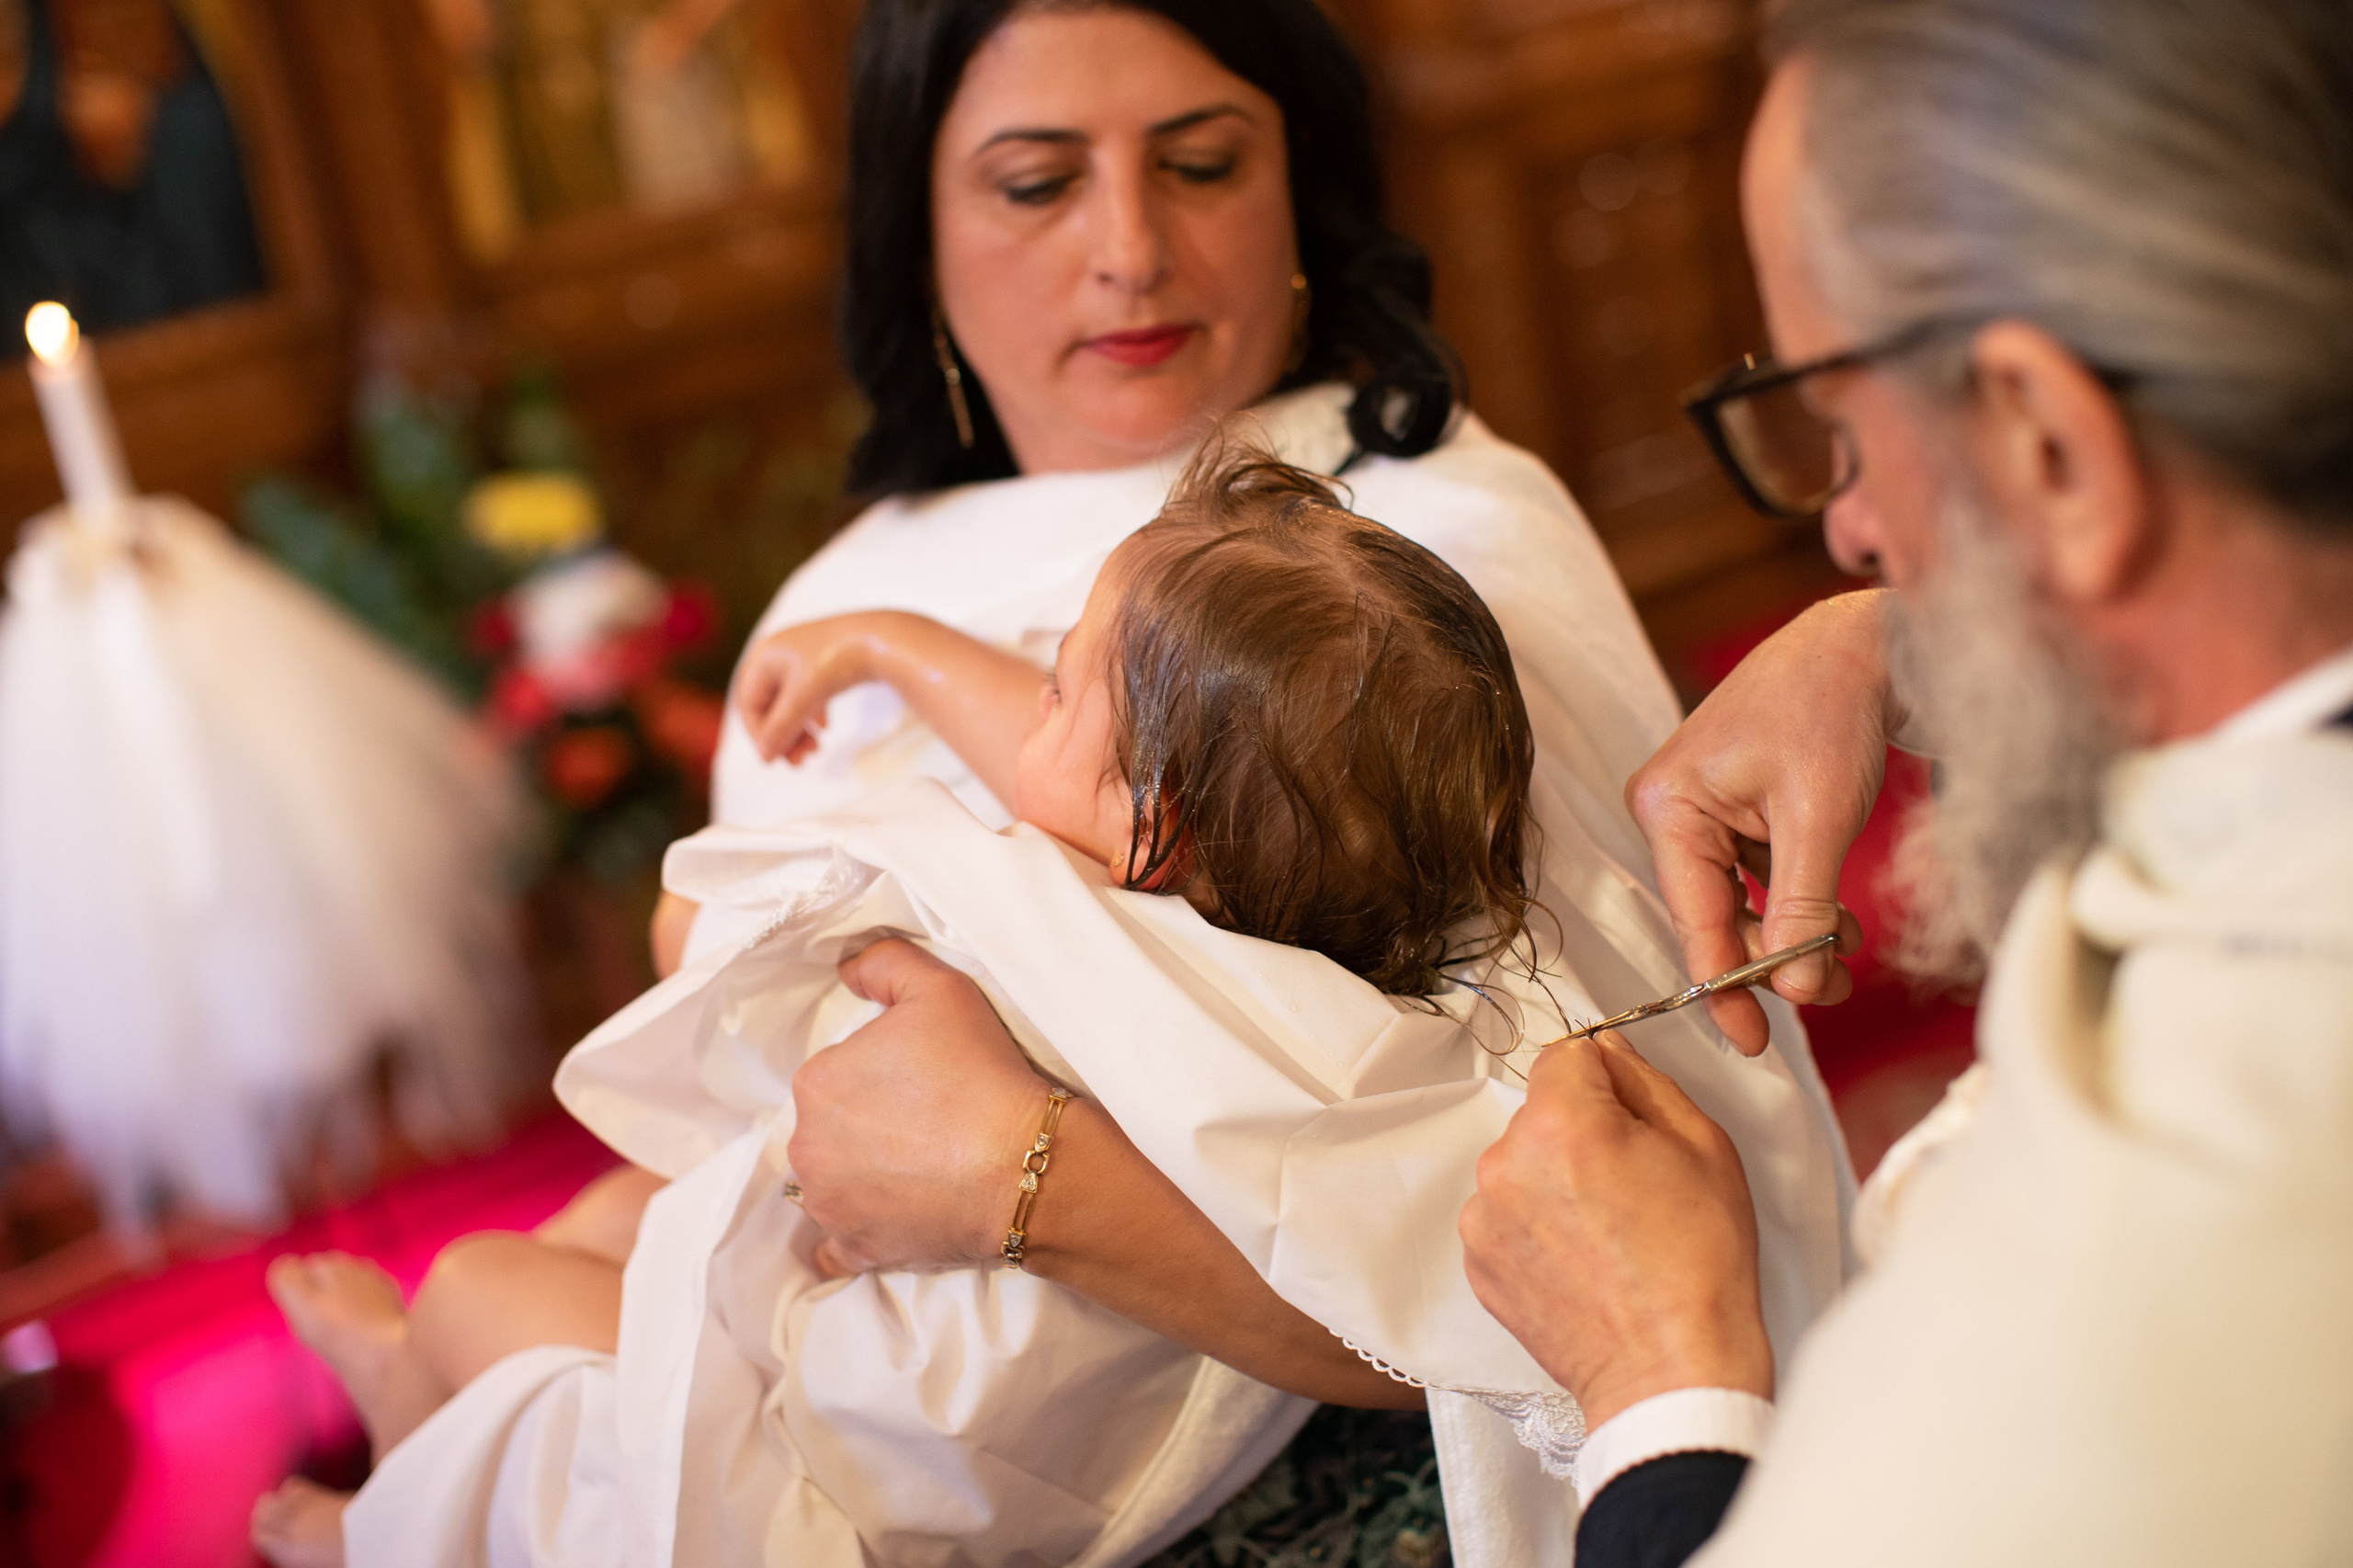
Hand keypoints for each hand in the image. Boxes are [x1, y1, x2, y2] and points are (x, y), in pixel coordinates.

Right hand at [733, 613, 899, 764]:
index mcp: (765, 655)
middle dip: (782, 734)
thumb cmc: (837, 663)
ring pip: (791, 700)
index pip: (749, 704)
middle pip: (770, 703)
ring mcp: (804, 654)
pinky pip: (809, 691)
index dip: (759, 735)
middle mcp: (779, 651)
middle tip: (799, 762)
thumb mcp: (803, 699)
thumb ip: (781, 729)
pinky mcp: (826, 659)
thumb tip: (764, 756)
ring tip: (815, 750)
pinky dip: (813, 712)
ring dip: (799, 728)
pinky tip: (826, 728)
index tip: (775, 761)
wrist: (885, 639)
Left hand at [787, 939, 1049, 1276]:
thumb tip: (845, 970)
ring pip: (829, 1183)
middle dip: (865, 1127)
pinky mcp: (854, 1249)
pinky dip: (854, 1233)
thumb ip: (883, 963)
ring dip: (859, 1177)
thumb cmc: (980, 1073)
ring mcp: (827, 1205)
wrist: (1023, 1165)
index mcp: (817, 1082)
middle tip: (924, 1127)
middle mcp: (806, 1146)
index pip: (837, 1075)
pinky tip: (884, 1220)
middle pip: (829, 1130)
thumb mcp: (940, 989)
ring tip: (920, 1171)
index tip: (919, 1083)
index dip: (878, 1076)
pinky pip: (835, 1246)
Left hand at [1461, 1032, 1773, 1428]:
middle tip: (1632, 1187)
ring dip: (1554, 1182)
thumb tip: (1608, 1051)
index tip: (1627, 1112)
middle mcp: (1507, 1163)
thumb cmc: (1699, 1269)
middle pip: (1541, 1114)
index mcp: (1562, 1124)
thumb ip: (1646, 1082)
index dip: (1604, 1078)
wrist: (1670, 1371)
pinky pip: (1505, 1215)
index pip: (1565, 1055)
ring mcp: (1484, 1216)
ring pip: (1522, 1165)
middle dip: (1581, 1133)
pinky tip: (1583, 1260)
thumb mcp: (1702, 1147)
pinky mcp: (1477, 1261)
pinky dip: (1537, 1227)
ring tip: (1607, 1233)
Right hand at [1625, 591, 1894, 1053]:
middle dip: (1775, 955)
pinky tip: (1837, 916)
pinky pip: (1757, 878)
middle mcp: (1671, 808)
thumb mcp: (1820, 820)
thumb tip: (1793, 986)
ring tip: (1848, 944)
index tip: (1752, 1043)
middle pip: (1716, 916)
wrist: (1867, 644)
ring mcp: (1701, 808)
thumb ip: (1802, 908)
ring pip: (1741, 903)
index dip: (1725, 986)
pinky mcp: (1734, 808)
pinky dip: (1798, 903)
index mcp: (1668, 805)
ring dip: (1793, 932)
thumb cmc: (1830, 707)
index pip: (1694, 919)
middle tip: (1832, 987)